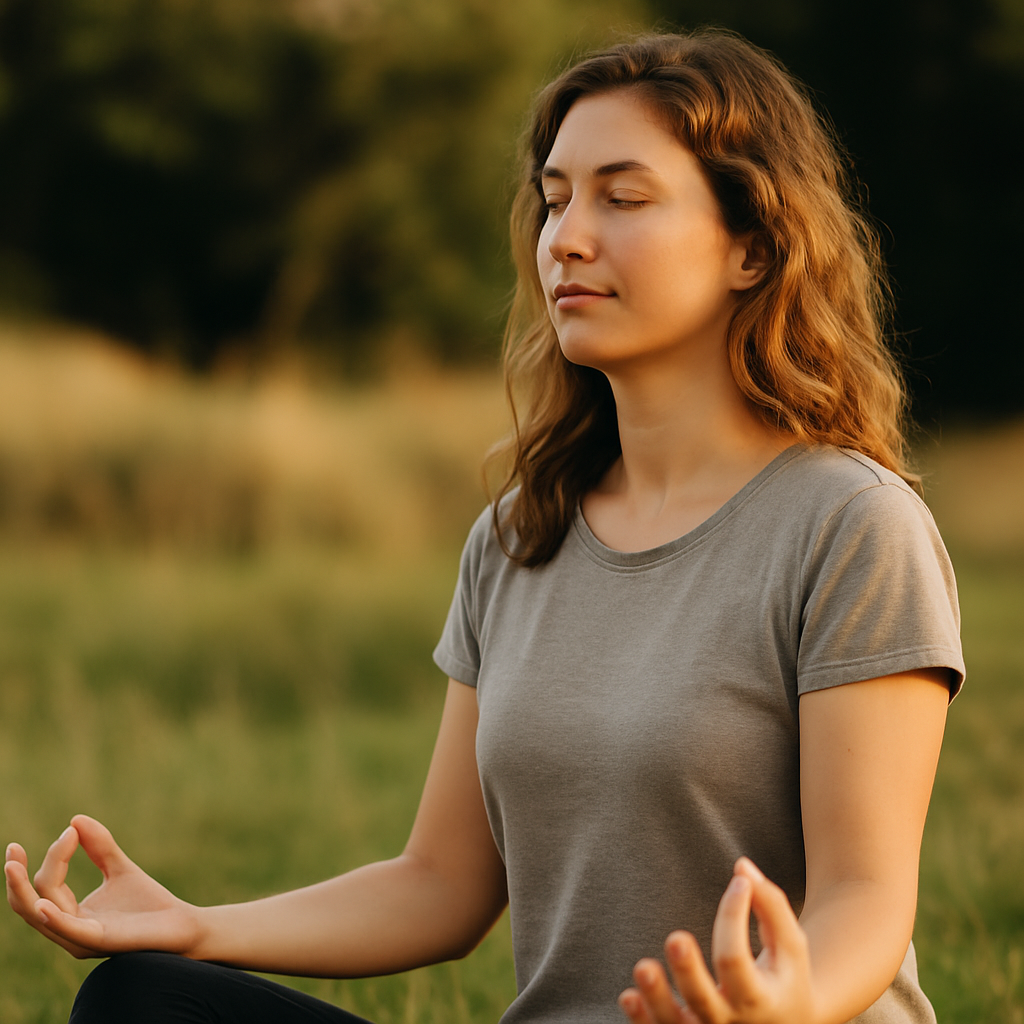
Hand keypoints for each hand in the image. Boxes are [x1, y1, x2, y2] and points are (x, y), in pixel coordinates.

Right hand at [5, 815, 201, 958]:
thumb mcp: (119, 868)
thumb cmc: (149, 902)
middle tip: (12, 850)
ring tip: (15, 864)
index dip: (54, 856)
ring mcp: (81, 938)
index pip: (46, 884)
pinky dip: (52, 917)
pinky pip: (68, 930)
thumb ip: (99, 847)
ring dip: (26, 889)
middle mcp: (69, 930)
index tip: (70, 830)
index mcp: (70, 915)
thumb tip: (74, 820)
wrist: (181, 924)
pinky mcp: (98, 941)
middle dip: (17, 879)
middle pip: (31, 902)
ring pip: (40, 914)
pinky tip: (41, 903)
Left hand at [618, 858, 815, 1023]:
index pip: (736, 959)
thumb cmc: (785, 978)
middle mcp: (731, 1023)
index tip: (740, 884)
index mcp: (760, 1000)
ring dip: (656, 999)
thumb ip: (771, 905)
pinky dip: (643, 1020)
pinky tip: (628, 996)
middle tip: (675, 939)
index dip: (734, 916)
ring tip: (643, 968)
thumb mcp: (790, 947)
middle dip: (687, 971)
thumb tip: (742, 867)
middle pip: (703, 1000)